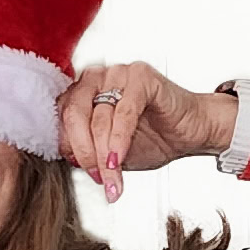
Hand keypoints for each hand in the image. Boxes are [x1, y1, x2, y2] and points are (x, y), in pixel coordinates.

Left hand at [56, 61, 227, 202]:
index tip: (83, 171)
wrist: (189, 133)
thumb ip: (87, 152)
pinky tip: (118, 158)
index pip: (60, 118)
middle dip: (84, 152)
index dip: (69, 148)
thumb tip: (70, 161)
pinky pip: (124, 112)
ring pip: (98, 117)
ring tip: (112, 176)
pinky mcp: (141, 76)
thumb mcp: (109, 153)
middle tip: (97, 176)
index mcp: (82, 93)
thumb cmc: (151, 138)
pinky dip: (119, 139)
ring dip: (103, 154)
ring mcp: (118, 73)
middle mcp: (96, 78)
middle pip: (74, 115)